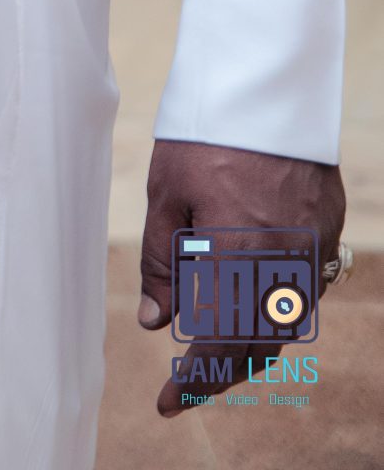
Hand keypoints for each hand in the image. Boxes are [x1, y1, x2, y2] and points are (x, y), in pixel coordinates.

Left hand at [138, 138, 345, 417]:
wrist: (265, 83)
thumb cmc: (205, 134)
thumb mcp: (166, 194)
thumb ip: (162, 263)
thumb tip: (155, 323)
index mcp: (239, 259)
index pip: (218, 348)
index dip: (192, 384)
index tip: (168, 401)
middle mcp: (284, 264)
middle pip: (257, 344)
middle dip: (220, 367)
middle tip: (187, 379)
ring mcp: (314, 249)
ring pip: (285, 321)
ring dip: (249, 339)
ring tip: (211, 342)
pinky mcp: (328, 229)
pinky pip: (304, 288)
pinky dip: (274, 304)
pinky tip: (247, 297)